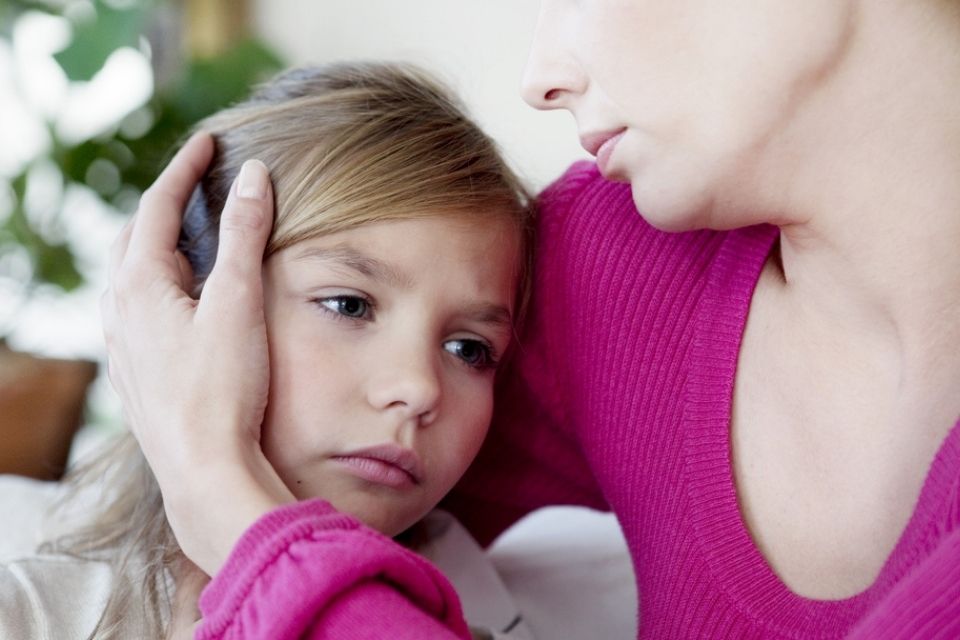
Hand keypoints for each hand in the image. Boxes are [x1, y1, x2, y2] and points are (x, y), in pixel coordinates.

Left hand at [101, 132, 293, 573]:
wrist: (203, 468)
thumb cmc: (220, 390)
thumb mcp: (238, 303)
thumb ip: (246, 235)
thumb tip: (253, 176)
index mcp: (139, 285)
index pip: (156, 206)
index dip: (184, 169)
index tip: (207, 141)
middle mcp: (120, 311)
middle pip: (138, 238)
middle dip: (169, 205)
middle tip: (201, 183)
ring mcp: (124, 344)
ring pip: (136, 275)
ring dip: (164, 245)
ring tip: (196, 234)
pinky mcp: (138, 371)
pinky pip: (142, 308)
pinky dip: (164, 284)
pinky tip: (186, 300)